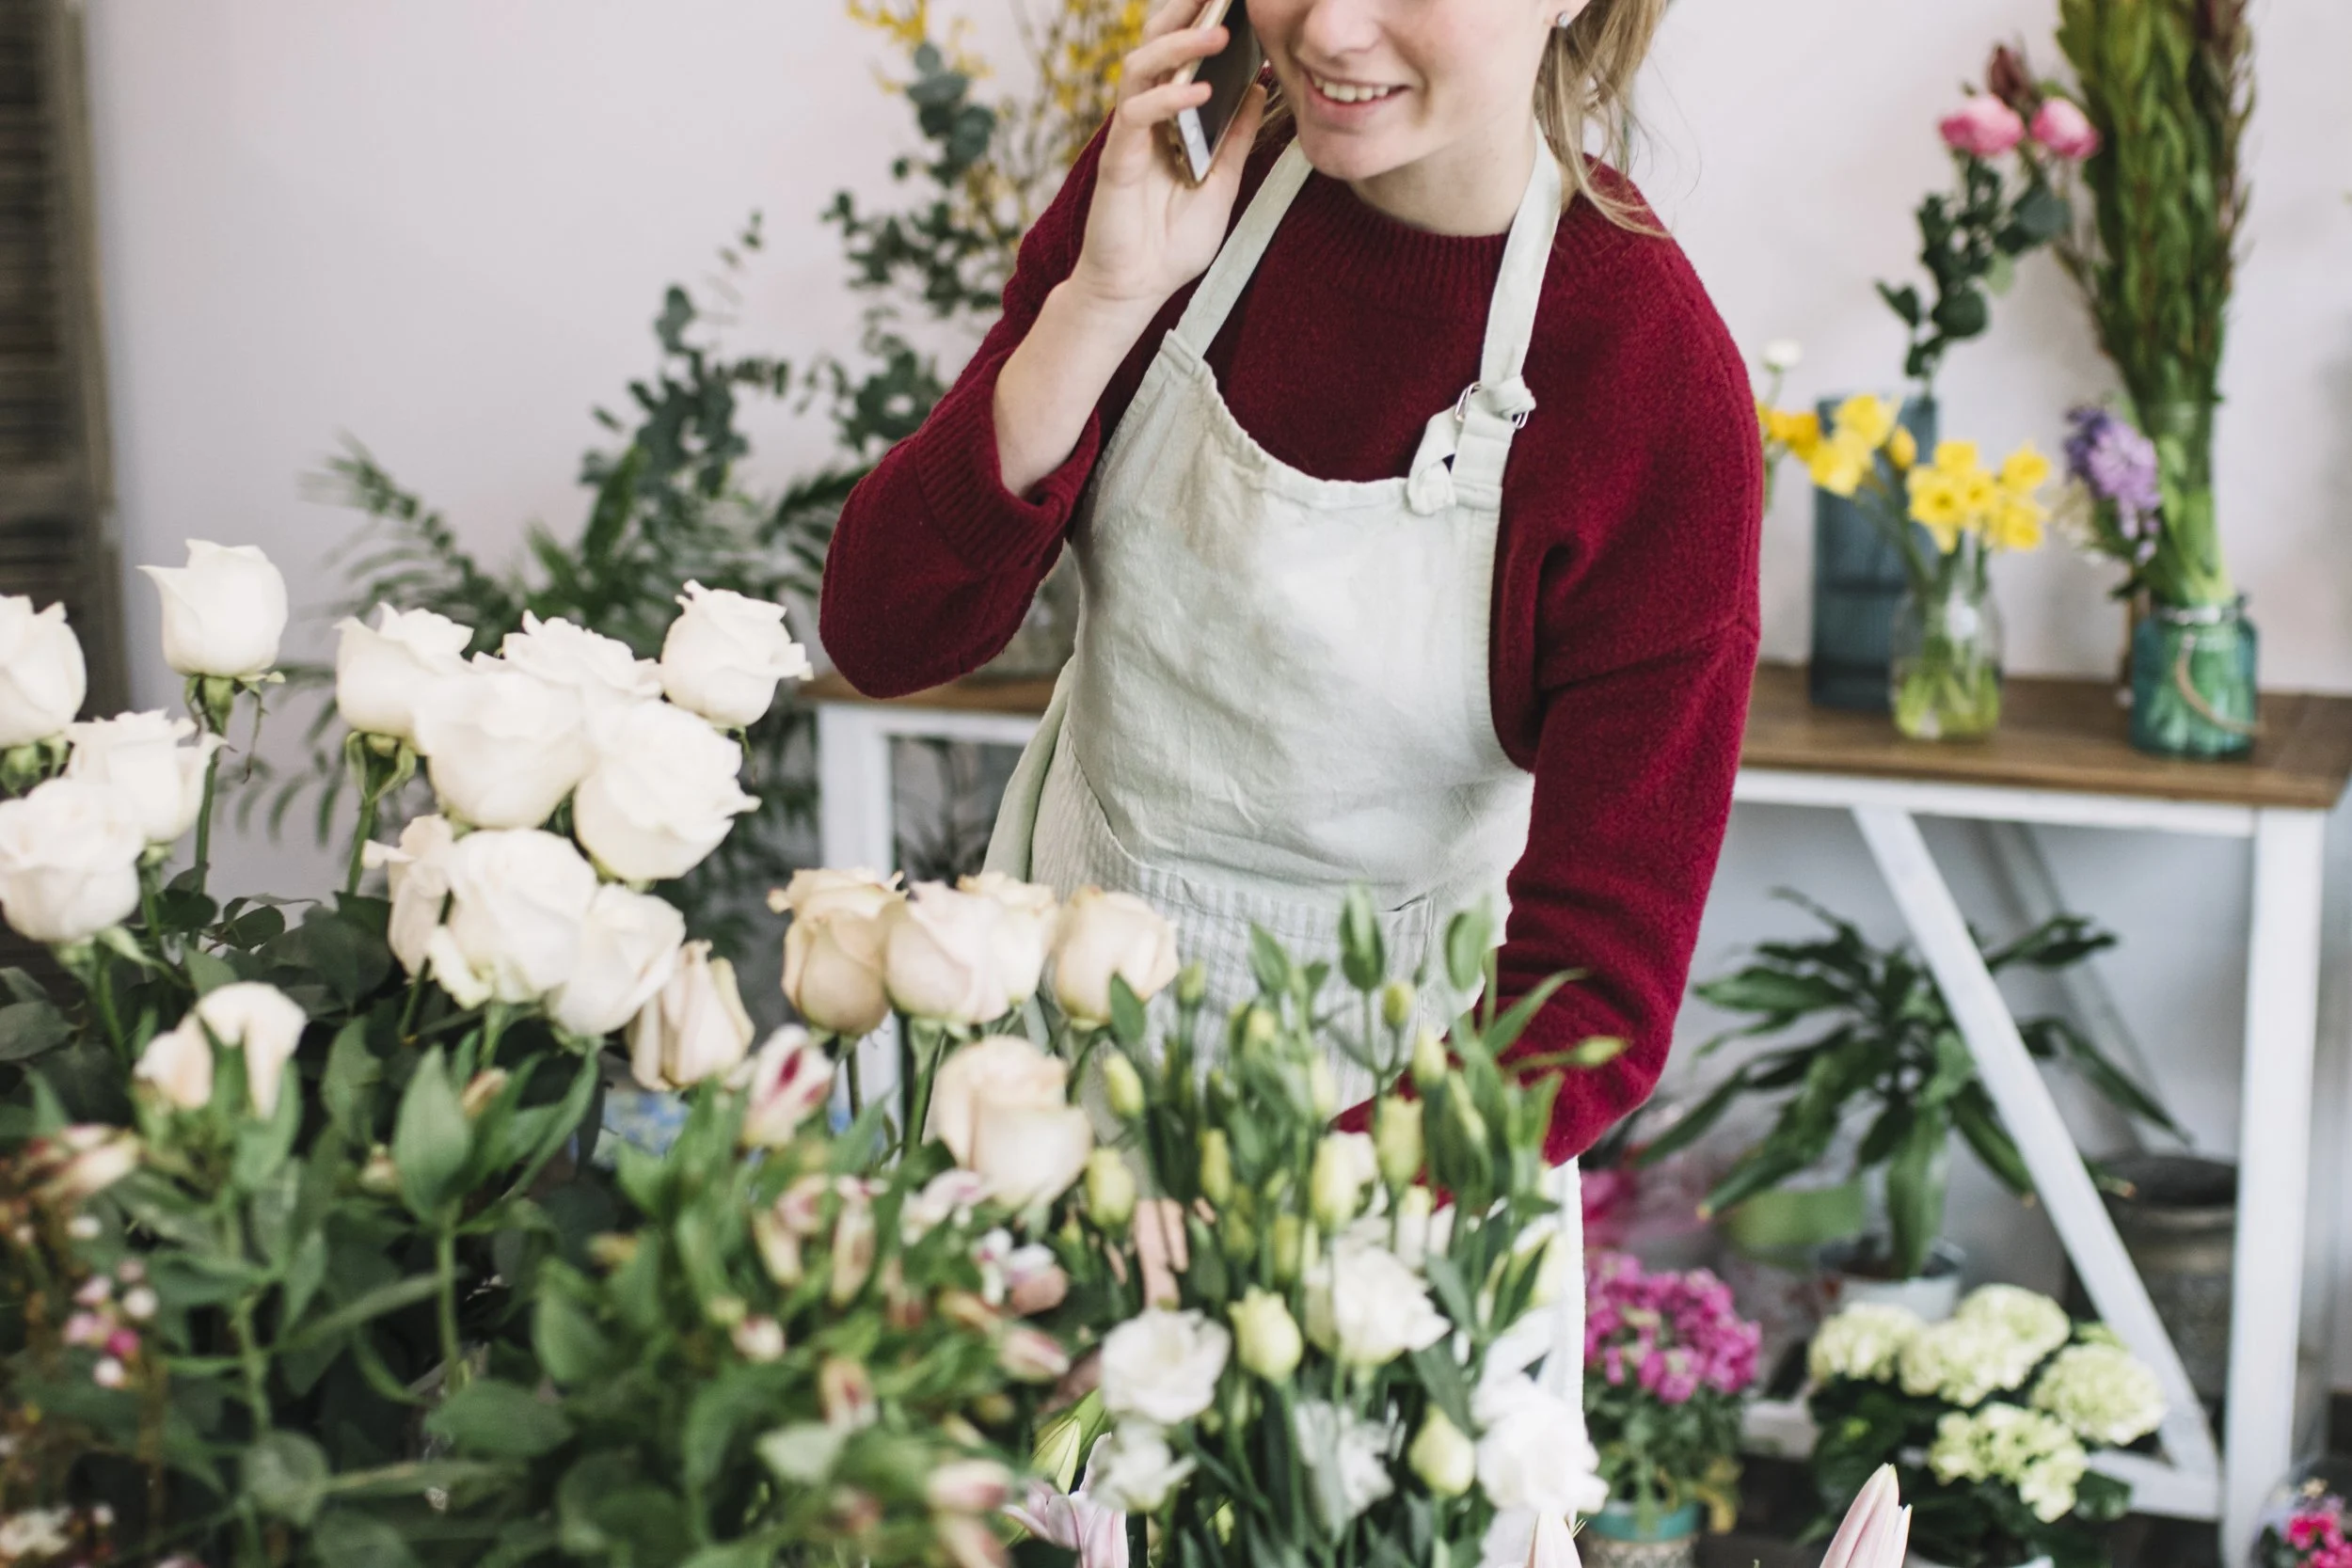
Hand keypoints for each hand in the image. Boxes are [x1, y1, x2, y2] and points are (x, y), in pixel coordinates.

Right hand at [1067, 0, 1269, 317]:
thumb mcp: (1222, 182)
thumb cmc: (1171, 242)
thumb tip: (1260, 87)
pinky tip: (1198, 92)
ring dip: (1178, 46)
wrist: (1137, 291)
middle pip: (1153, 43)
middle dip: (1183, 12)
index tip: (1231, 2)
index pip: (1178, 52)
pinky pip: (1136, 115)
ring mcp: (1128, 136)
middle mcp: (1144, 117)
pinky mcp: (1117, 161)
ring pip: (1140, 67)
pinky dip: (1166, 98)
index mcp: (1167, 116)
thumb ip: (1237, 136)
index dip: (1198, 19)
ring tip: (1217, 33)